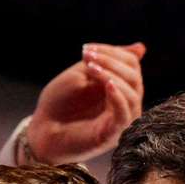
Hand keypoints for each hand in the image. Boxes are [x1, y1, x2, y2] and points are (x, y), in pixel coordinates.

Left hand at [26, 42, 145, 163]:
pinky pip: (125, 114)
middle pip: (135, 78)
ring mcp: (120, 120)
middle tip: (87, 57)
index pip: (131, 66)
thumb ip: (108, 62)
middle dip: (112, 62)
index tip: (87, 48)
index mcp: (119, 88)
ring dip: (112, 75)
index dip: (113, 52)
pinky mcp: (112, 134)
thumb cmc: (60, 103)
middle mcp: (124, 104)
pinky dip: (118, 97)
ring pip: (133, 94)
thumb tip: (141, 48)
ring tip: (90, 69)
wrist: (43, 129)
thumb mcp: (83, 74)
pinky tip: (107, 85)